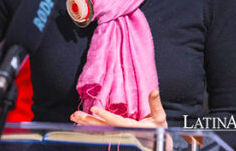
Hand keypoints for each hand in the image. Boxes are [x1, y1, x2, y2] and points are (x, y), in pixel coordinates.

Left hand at [70, 90, 188, 149]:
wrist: (158, 145)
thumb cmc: (158, 130)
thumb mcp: (159, 117)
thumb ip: (155, 104)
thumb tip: (154, 90)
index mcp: (132, 127)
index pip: (116, 121)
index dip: (105, 115)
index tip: (94, 109)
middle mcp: (122, 131)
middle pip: (103, 126)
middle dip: (89, 121)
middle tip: (77, 115)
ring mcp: (118, 134)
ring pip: (100, 129)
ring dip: (86, 123)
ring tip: (75, 117)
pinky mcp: (115, 134)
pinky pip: (101, 131)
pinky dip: (90, 127)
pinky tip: (81, 124)